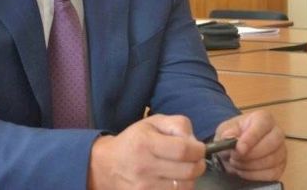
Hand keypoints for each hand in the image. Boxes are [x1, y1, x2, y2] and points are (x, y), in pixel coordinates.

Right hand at [88, 114, 205, 189]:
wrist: (107, 165)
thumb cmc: (134, 140)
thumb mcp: (152, 123)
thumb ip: (177, 124)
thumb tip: (194, 142)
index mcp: (145, 142)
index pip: (183, 150)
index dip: (199, 150)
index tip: (199, 149)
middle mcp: (144, 166)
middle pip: (188, 171)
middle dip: (198, 164)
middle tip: (195, 160)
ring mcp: (144, 187)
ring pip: (185, 187)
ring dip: (190, 178)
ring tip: (183, 169)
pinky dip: (180, 188)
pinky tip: (174, 180)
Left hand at [214, 110, 285, 180]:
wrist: (235, 148)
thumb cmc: (233, 135)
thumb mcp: (225, 130)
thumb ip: (227, 132)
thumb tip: (230, 137)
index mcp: (263, 118)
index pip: (263, 124)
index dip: (251, 137)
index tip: (239, 148)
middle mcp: (276, 133)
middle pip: (271, 143)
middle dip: (250, 154)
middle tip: (234, 157)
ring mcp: (281, 151)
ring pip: (271, 160)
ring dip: (250, 165)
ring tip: (236, 163)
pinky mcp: (280, 167)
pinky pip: (272, 174)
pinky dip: (254, 175)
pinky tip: (244, 171)